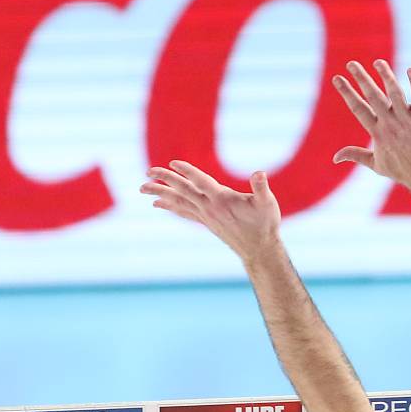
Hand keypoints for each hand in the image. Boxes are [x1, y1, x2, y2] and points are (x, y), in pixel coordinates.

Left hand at [142, 162, 281, 260]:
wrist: (258, 248)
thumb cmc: (265, 223)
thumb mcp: (267, 203)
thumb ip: (261, 187)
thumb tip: (259, 174)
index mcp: (222, 199)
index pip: (201, 182)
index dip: (188, 172)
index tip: (173, 163)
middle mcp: (209, 207)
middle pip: (183, 191)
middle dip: (165, 180)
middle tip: (148, 171)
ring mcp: (205, 216)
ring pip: (179, 201)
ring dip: (160, 193)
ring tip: (142, 188)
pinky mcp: (205, 221)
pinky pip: (183, 211)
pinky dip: (169, 206)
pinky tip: (157, 203)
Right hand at [331, 60, 410, 193]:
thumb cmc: (404, 171)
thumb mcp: (376, 164)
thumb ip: (356, 155)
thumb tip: (334, 157)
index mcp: (377, 132)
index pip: (358, 108)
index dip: (347, 92)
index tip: (337, 78)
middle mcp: (390, 124)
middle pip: (373, 97)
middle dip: (361, 79)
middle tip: (351, 63)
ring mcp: (408, 121)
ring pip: (395, 94)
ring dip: (386, 76)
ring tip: (378, 62)